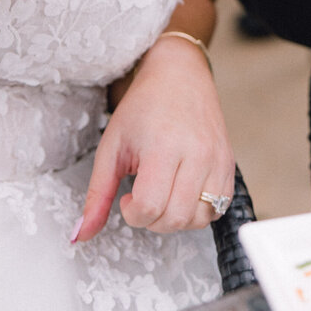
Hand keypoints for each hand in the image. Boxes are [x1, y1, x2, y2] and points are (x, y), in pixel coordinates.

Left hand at [73, 35, 232, 239]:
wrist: (179, 75)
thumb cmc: (144, 106)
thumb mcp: (112, 146)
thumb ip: (97, 194)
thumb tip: (81, 235)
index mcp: (164, 146)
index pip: (150, 207)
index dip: (132, 213)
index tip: (127, 197)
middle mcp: (197, 154)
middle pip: (175, 218)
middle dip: (152, 220)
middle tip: (143, 196)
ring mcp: (217, 159)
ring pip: (199, 219)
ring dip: (176, 218)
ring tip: (163, 193)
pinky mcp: (229, 163)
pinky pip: (219, 208)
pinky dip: (199, 211)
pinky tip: (182, 192)